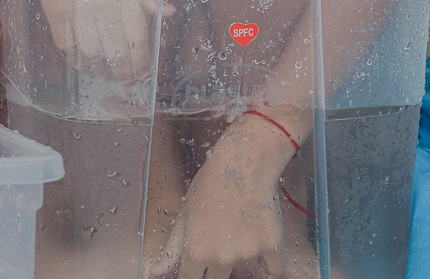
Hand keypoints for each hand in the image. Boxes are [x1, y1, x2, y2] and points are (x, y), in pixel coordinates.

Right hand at [28, 0, 160, 81]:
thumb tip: (169, 12)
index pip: (138, 39)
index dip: (142, 62)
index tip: (144, 74)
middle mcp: (103, 6)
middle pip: (116, 53)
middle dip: (123, 73)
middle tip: (126, 80)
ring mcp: (77, 11)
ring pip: (91, 55)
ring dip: (99, 70)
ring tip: (104, 74)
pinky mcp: (55, 12)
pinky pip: (66, 46)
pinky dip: (75, 59)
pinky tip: (82, 63)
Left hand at [150, 147, 284, 278]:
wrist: (243, 162)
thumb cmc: (211, 183)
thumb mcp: (184, 213)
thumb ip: (173, 248)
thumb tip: (155, 273)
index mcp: (195, 251)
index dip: (194, 274)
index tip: (199, 267)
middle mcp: (220, 258)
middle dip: (217, 266)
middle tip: (222, 237)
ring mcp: (247, 254)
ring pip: (246, 271)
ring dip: (243, 258)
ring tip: (240, 226)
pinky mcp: (271, 247)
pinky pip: (274, 269)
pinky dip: (270, 259)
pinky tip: (260, 236)